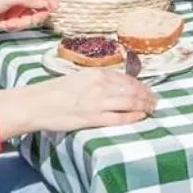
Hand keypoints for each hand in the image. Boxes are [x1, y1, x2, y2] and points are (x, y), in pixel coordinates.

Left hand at [0, 0, 55, 30]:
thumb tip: (46, 4)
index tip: (53, 10)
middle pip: (40, 8)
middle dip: (33, 17)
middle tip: (24, 21)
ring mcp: (18, 9)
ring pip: (31, 19)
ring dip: (21, 23)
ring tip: (8, 23)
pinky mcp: (13, 20)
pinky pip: (22, 25)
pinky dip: (14, 27)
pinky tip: (3, 25)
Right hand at [0, 68, 155, 137]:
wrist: (37, 103)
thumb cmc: (55, 91)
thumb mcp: (79, 78)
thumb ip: (98, 81)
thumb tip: (115, 87)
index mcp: (97, 74)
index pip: (127, 79)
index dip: (141, 86)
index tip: (148, 90)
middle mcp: (101, 85)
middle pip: (133, 90)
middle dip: (147, 96)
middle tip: (155, 101)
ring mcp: (98, 102)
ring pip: (130, 103)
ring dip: (144, 106)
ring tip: (151, 109)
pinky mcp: (93, 118)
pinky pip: (120, 118)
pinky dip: (134, 117)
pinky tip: (141, 117)